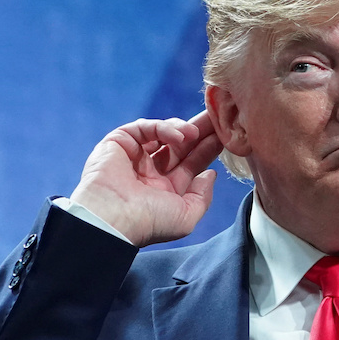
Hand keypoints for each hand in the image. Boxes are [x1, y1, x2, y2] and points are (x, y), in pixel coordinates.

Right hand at [70, 112, 223, 246]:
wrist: (113, 218)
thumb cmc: (148, 223)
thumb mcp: (186, 216)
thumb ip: (203, 196)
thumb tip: (210, 174)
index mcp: (166, 190)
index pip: (191, 164)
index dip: (208, 150)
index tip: (225, 136)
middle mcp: (151, 173)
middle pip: (181, 146)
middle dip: (200, 132)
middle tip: (218, 117)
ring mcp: (135, 157)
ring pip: (163, 134)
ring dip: (183, 129)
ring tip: (197, 132)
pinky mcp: (119, 142)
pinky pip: (145, 128)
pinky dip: (163, 128)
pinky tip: (179, 136)